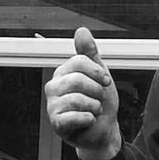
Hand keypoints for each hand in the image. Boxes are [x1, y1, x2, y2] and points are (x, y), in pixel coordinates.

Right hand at [45, 27, 122, 159]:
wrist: (102, 129)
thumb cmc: (99, 101)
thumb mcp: (99, 75)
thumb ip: (89, 54)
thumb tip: (81, 30)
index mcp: (63, 72)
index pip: (79, 62)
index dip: (97, 72)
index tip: (105, 82)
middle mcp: (53, 87)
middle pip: (78, 80)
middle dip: (97, 92)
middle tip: (98, 100)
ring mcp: (52, 105)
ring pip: (77, 99)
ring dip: (94, 107)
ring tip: (93, 111)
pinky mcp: (56, 123)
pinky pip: (74, 116)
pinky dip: (89, 119)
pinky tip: (89, 120)